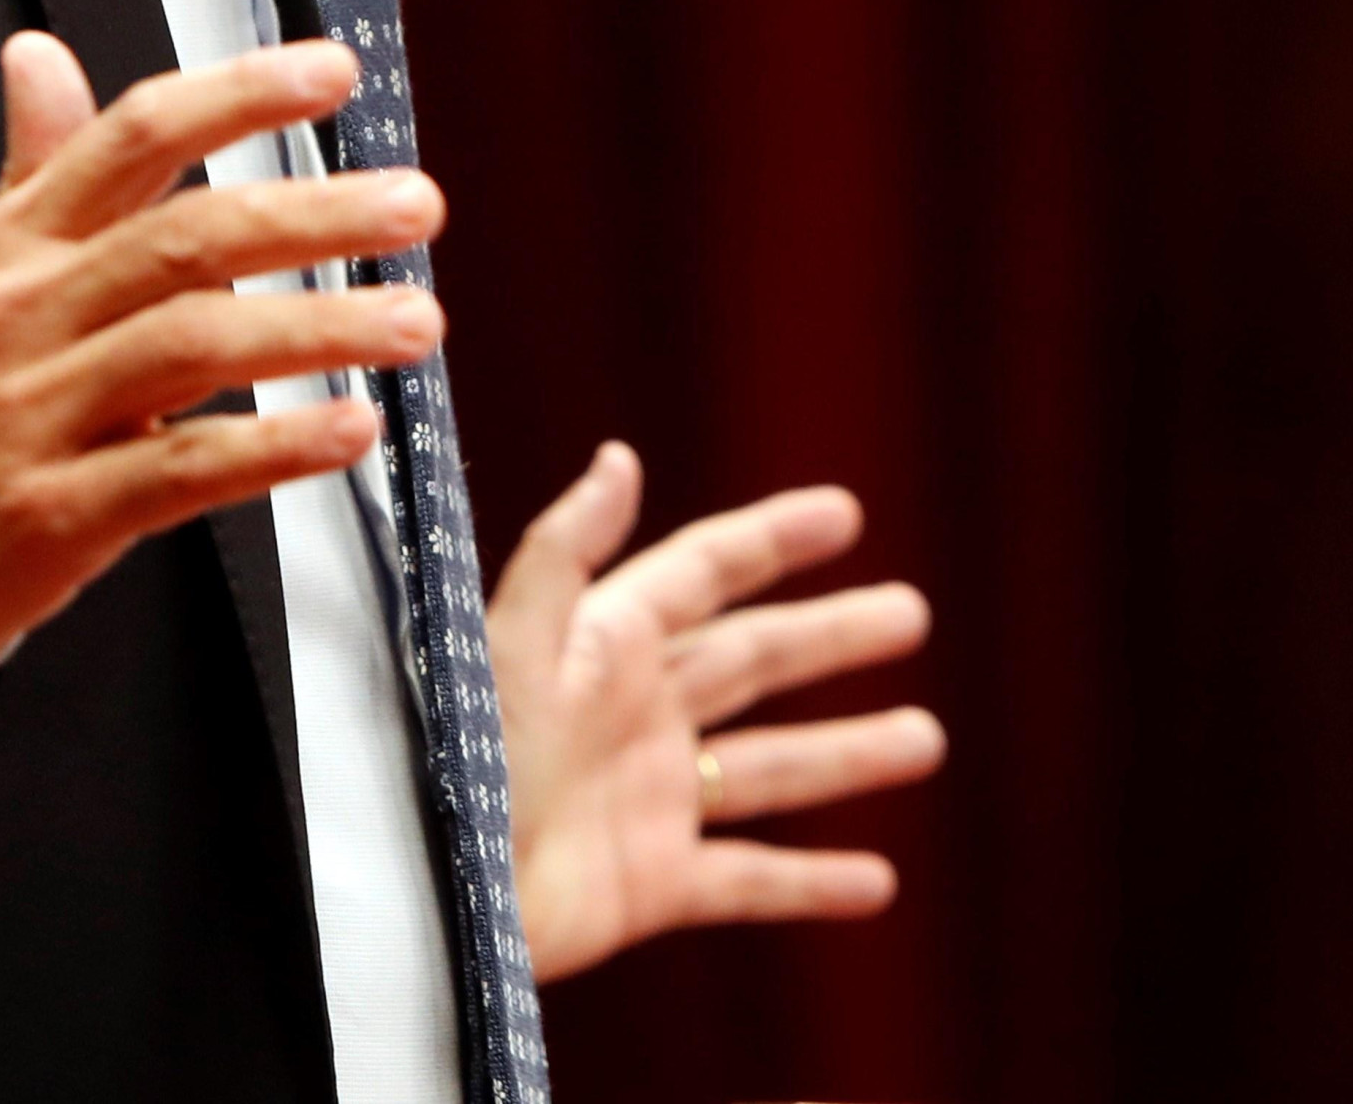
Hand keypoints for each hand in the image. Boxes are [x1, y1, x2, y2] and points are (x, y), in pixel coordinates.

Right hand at [0, 30, 447, 656]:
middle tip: (418, 205)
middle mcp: (26, 311)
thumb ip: (40, 162)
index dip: (237, 97)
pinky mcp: (56, 511)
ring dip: (319, 328)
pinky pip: (181, 470)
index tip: (336, 73)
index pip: (135, 138)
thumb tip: (40, 52)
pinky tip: (350, 430)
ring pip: (194, 347)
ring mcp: (37, 411)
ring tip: (415, 321)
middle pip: (185, 239)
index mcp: (20, 239)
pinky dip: (275, 449)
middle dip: (314, 216)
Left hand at [489, 441, 944, 979]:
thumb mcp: (510, 643)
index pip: (702, 573)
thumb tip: (620, 457)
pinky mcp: (651, 885)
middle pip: (753, 662)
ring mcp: (649, 800)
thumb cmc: (456, 763)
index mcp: (604, 644)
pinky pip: (750, 879)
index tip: (845, 514)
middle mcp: (635, 714)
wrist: (428, 895)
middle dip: (831, 639)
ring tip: (924, 739)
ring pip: (770, 768)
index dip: (770, 540)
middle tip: (910, 615)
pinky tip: (875, 883)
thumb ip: (566, 553)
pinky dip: (813, 881)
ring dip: (846, 754)